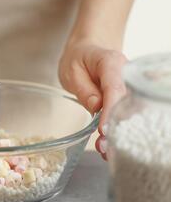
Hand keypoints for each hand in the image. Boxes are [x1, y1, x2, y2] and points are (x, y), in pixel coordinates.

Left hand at [59, 38, 126, 159]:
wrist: (88, 50)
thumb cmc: (78, 58)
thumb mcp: (71, 71)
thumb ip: (84, 89)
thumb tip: (96, 107)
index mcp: (112, 63)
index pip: (115, 89)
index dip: (111, 111)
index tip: (104, 130)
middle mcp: (127, 75)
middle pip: (128, 103)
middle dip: (118, 127)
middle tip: (104, 147)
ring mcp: (130, 86)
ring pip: (131, 112)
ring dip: (120, 133)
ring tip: (106, 151)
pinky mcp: (128, 97)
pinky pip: (127, 115)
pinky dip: (119, 131)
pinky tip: (110, 146)